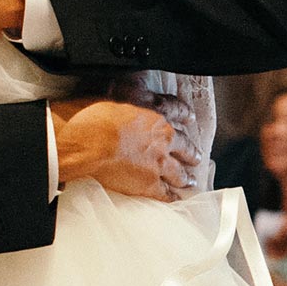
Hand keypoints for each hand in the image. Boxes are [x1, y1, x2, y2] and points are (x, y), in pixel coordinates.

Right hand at [50, 99, 188, 199]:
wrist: (90, 141)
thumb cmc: (94, 116)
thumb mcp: (115, 92)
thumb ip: (130, 96)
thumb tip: (130, 87)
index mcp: (155, 114)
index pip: (176, 111)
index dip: (184, 115)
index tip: (189, 118)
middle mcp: (163, 139)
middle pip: (184, 146)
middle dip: (191, 152)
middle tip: (197, 157)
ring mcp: (158, 163)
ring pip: (178, 172)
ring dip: (185, 177)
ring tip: (190, 181)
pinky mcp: (148, 184)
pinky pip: (164, 193)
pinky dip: (171, 197)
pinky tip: (174, 199)